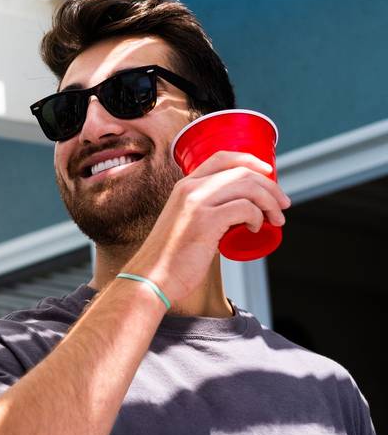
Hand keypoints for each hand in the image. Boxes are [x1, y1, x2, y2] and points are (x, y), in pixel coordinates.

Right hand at [127, 151, 290, 304]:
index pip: (222, 157)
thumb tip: (234, 218)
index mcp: (184, 186)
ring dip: (270, 202)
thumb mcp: (184, 223)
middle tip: (282, 206)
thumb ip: (203, 214)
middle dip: (270, 187)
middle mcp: (189, 188)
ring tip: (276, 220)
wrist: (152, 277)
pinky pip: (245, 209)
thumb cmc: (170, 258)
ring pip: (248, 187)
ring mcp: (196, 203)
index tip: (268, 173)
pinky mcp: (205, 221)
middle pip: (241, 172)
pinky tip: (256, 228)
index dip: (250, 160)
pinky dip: (258, 217)